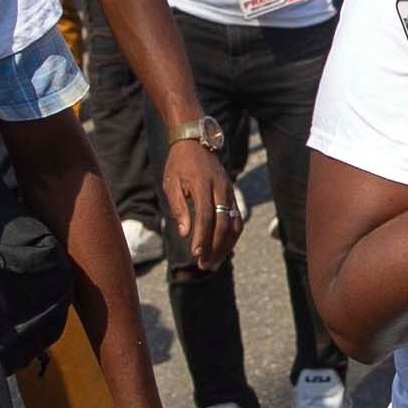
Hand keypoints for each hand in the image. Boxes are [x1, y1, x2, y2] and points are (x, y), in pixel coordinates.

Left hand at [159, 133, 243, 263]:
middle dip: (214, 247)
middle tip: (204, 265)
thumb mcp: (171, 183)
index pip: (206, 216)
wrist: (196, 142)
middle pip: (222, 224)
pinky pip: (236, 219)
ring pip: (233, 224)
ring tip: (214, 263)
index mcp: (203, 185)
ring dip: (225, 246)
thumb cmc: (179, 164)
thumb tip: (185, 232)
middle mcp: (221, 189)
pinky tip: (223, 249)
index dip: (202, 237)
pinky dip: (231, 236)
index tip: (196, 253)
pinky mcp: (232, 195)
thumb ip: (179, 208)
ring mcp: (229, 192)